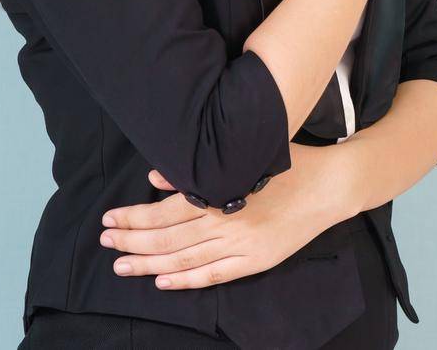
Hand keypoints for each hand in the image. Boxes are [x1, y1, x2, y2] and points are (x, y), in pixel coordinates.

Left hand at [97, 143, 361, 289]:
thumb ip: (200, 168)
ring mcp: (242, 245)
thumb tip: (156, 177)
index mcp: (222, 193)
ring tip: (121, 266)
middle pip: (169, 237)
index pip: (166, 210)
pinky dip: (186, 280)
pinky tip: (162, 281)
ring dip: (149, 263)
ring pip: (185, 259)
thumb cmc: (289, 163)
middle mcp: (228, 222)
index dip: (135, 216)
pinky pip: (214, 274)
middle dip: (133, 240)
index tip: (110, 218)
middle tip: (105, 242)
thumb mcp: (245, 154)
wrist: (332, 186)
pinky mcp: (256, 260)